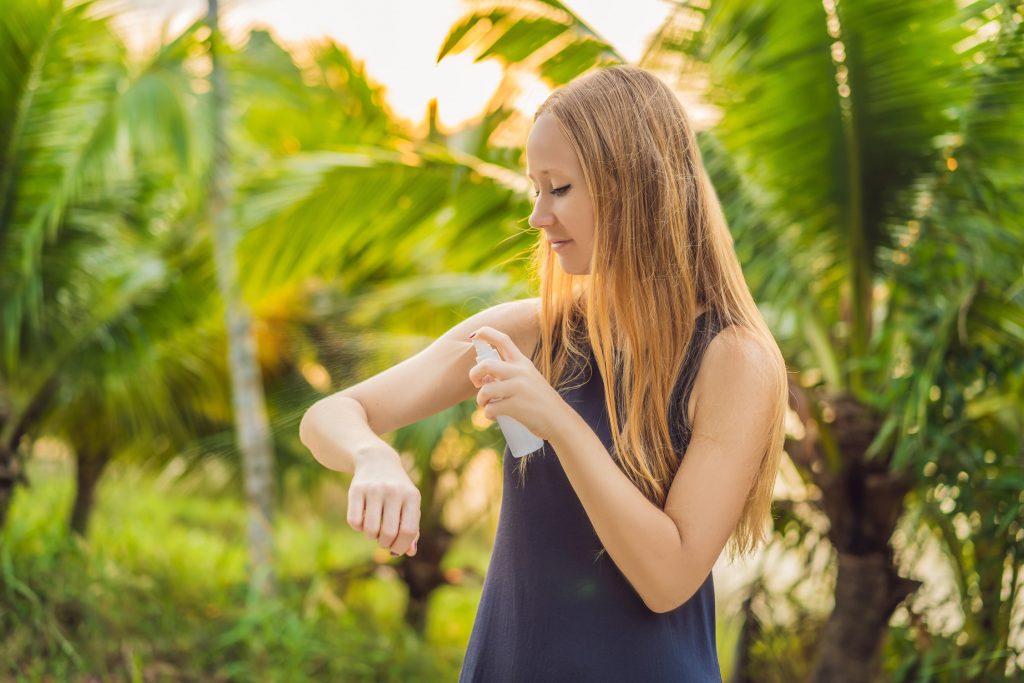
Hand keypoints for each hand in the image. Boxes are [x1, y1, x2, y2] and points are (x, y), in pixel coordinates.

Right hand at [347, 450, 420, 556]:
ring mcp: (374, 489)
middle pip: (389, 533)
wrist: (377, 460)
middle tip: (384, 540)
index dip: (402, 546)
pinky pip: (354, 522)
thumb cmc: (397, 490)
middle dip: (386, 543)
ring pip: (370, 530)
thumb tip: (410, 552)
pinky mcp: (356, 489)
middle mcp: (394, 491)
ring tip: (375, 530)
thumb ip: (413, 528)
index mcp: (412, 496)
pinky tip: (363, 520)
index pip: (408, 530)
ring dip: (372, 536)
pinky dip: (358, 528)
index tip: (396, 549)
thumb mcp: (409, 504)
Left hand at [468, 326, 567, 442]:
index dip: (485, 333)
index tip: (473, 335)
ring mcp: (519, 389)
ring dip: (480, 400)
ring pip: (486, 389)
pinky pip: (491, 409)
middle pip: (486, 364)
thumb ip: (509, 374)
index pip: (503, 340)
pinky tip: (494, 417)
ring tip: (486, 405)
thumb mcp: (529, 379)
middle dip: (474, 373)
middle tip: (477, 383)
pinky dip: (488, 414)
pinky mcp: (516, 406)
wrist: (559, 420)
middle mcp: (520, 372)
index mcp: (523, 363)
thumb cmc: (540, 401)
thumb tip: (483, 377)